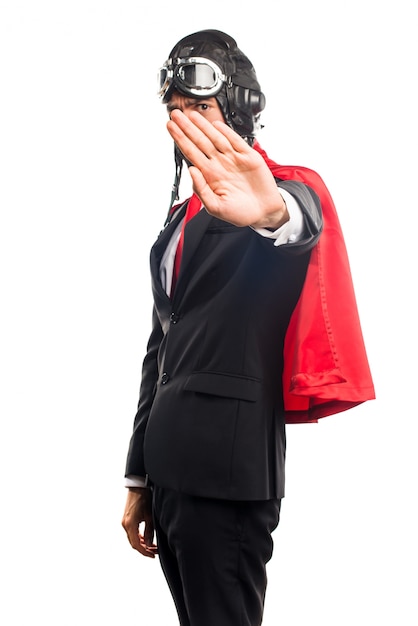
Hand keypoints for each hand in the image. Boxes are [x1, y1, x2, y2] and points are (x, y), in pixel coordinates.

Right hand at [121, 487, 157, 557]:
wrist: (138, 486)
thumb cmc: (144, 498)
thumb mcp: (150, 516)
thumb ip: (149, 531)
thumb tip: (150, 543)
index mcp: (130, 524)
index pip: (137, 544)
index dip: (145, 552)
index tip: (152, 556)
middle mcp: (125, 524)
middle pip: (133, 543)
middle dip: (144, 549)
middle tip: (154, 552)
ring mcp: (125, 521)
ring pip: (132, 538)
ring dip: (142, 543)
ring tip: (153, 546)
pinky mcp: (126, 519)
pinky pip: (132, 532)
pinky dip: (139, 537)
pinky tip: (147, 538)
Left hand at [167, 109, 288, 229]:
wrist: (263, 213)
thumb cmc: (240, 213)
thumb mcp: (215, 207)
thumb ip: (201, 189)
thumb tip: (191, 171)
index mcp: (210, 176)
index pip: (191, 153)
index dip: (181, 140)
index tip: (171, 128)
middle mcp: (220, 164)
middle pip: (200, 141)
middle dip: (187, 128)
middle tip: (176, 114)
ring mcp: (233, 159)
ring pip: (215, 138)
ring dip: (203, 126)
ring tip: (191, 115)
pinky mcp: (249, 156)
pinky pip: (235, 141)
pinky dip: (226, 132)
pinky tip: (216, 124)